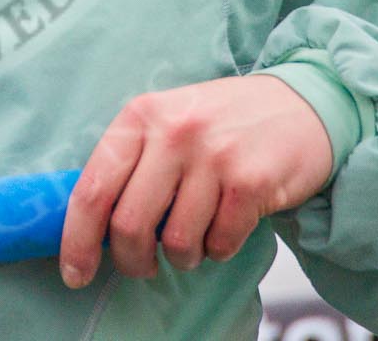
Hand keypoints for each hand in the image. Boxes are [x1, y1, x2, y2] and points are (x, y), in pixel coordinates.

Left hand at [58, 74, 333, 286]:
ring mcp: (213, 155)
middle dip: (132, 260)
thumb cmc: (223, 122)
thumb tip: (91, 227)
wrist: (302, 105)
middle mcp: (173, 131)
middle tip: (143, 264)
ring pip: (175, 242)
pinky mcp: (250, 181)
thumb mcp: (167, 121)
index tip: (75, 272)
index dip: (77, 239)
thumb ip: (131, 162)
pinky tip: (225, 226)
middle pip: (128, 225)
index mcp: (140, 116)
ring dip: (182, 256)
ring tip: (194, 237)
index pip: (92, 188)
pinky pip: (218, 244)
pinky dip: (217, 249)